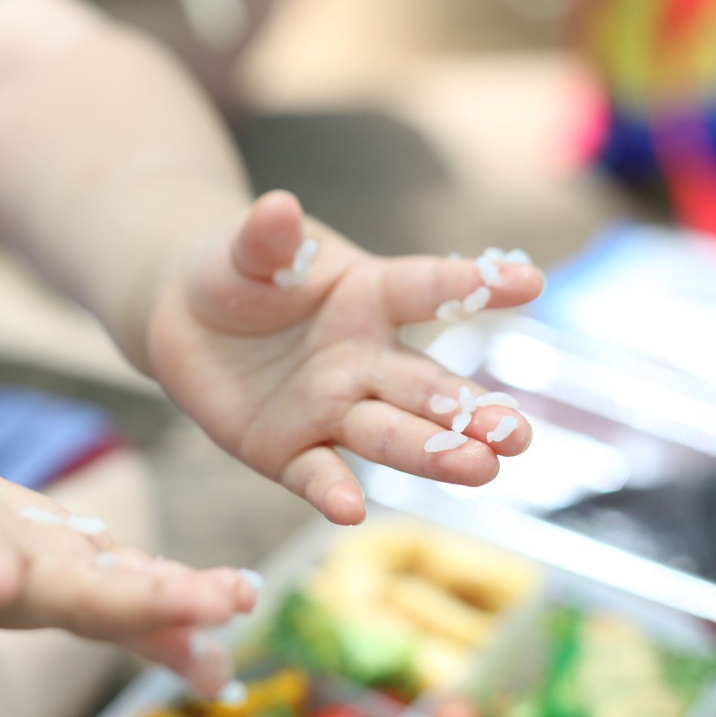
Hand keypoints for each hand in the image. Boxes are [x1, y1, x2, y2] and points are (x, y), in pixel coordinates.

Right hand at [0, 343, 255, 689]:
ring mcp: (42, 585)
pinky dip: (172, 602)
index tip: (2, 582)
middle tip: (216, 605)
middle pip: (76, 602)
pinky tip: (231, 602)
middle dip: (146, 606)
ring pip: (115, 607)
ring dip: (179, 612)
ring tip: (242, 605)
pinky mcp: (65, 575)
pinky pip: (124, 594)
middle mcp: (5, 584)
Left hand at [145, 190, 545, 524]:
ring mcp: (330, 409)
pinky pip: (316, 472)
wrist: (184, 318)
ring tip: (481, 470)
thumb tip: (277, 205)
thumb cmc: (235, 272)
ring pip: (389, 435)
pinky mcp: (289, 450)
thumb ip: (266, 239)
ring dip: (431, 454)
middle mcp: (364, 360)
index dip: (474, 285)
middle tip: (519, 434)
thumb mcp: (246, 250)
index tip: (531, 282)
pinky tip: (350, 511)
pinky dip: (332, 491)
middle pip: (425, 386)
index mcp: (369, 297)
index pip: (427, 290)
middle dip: (472, 410)